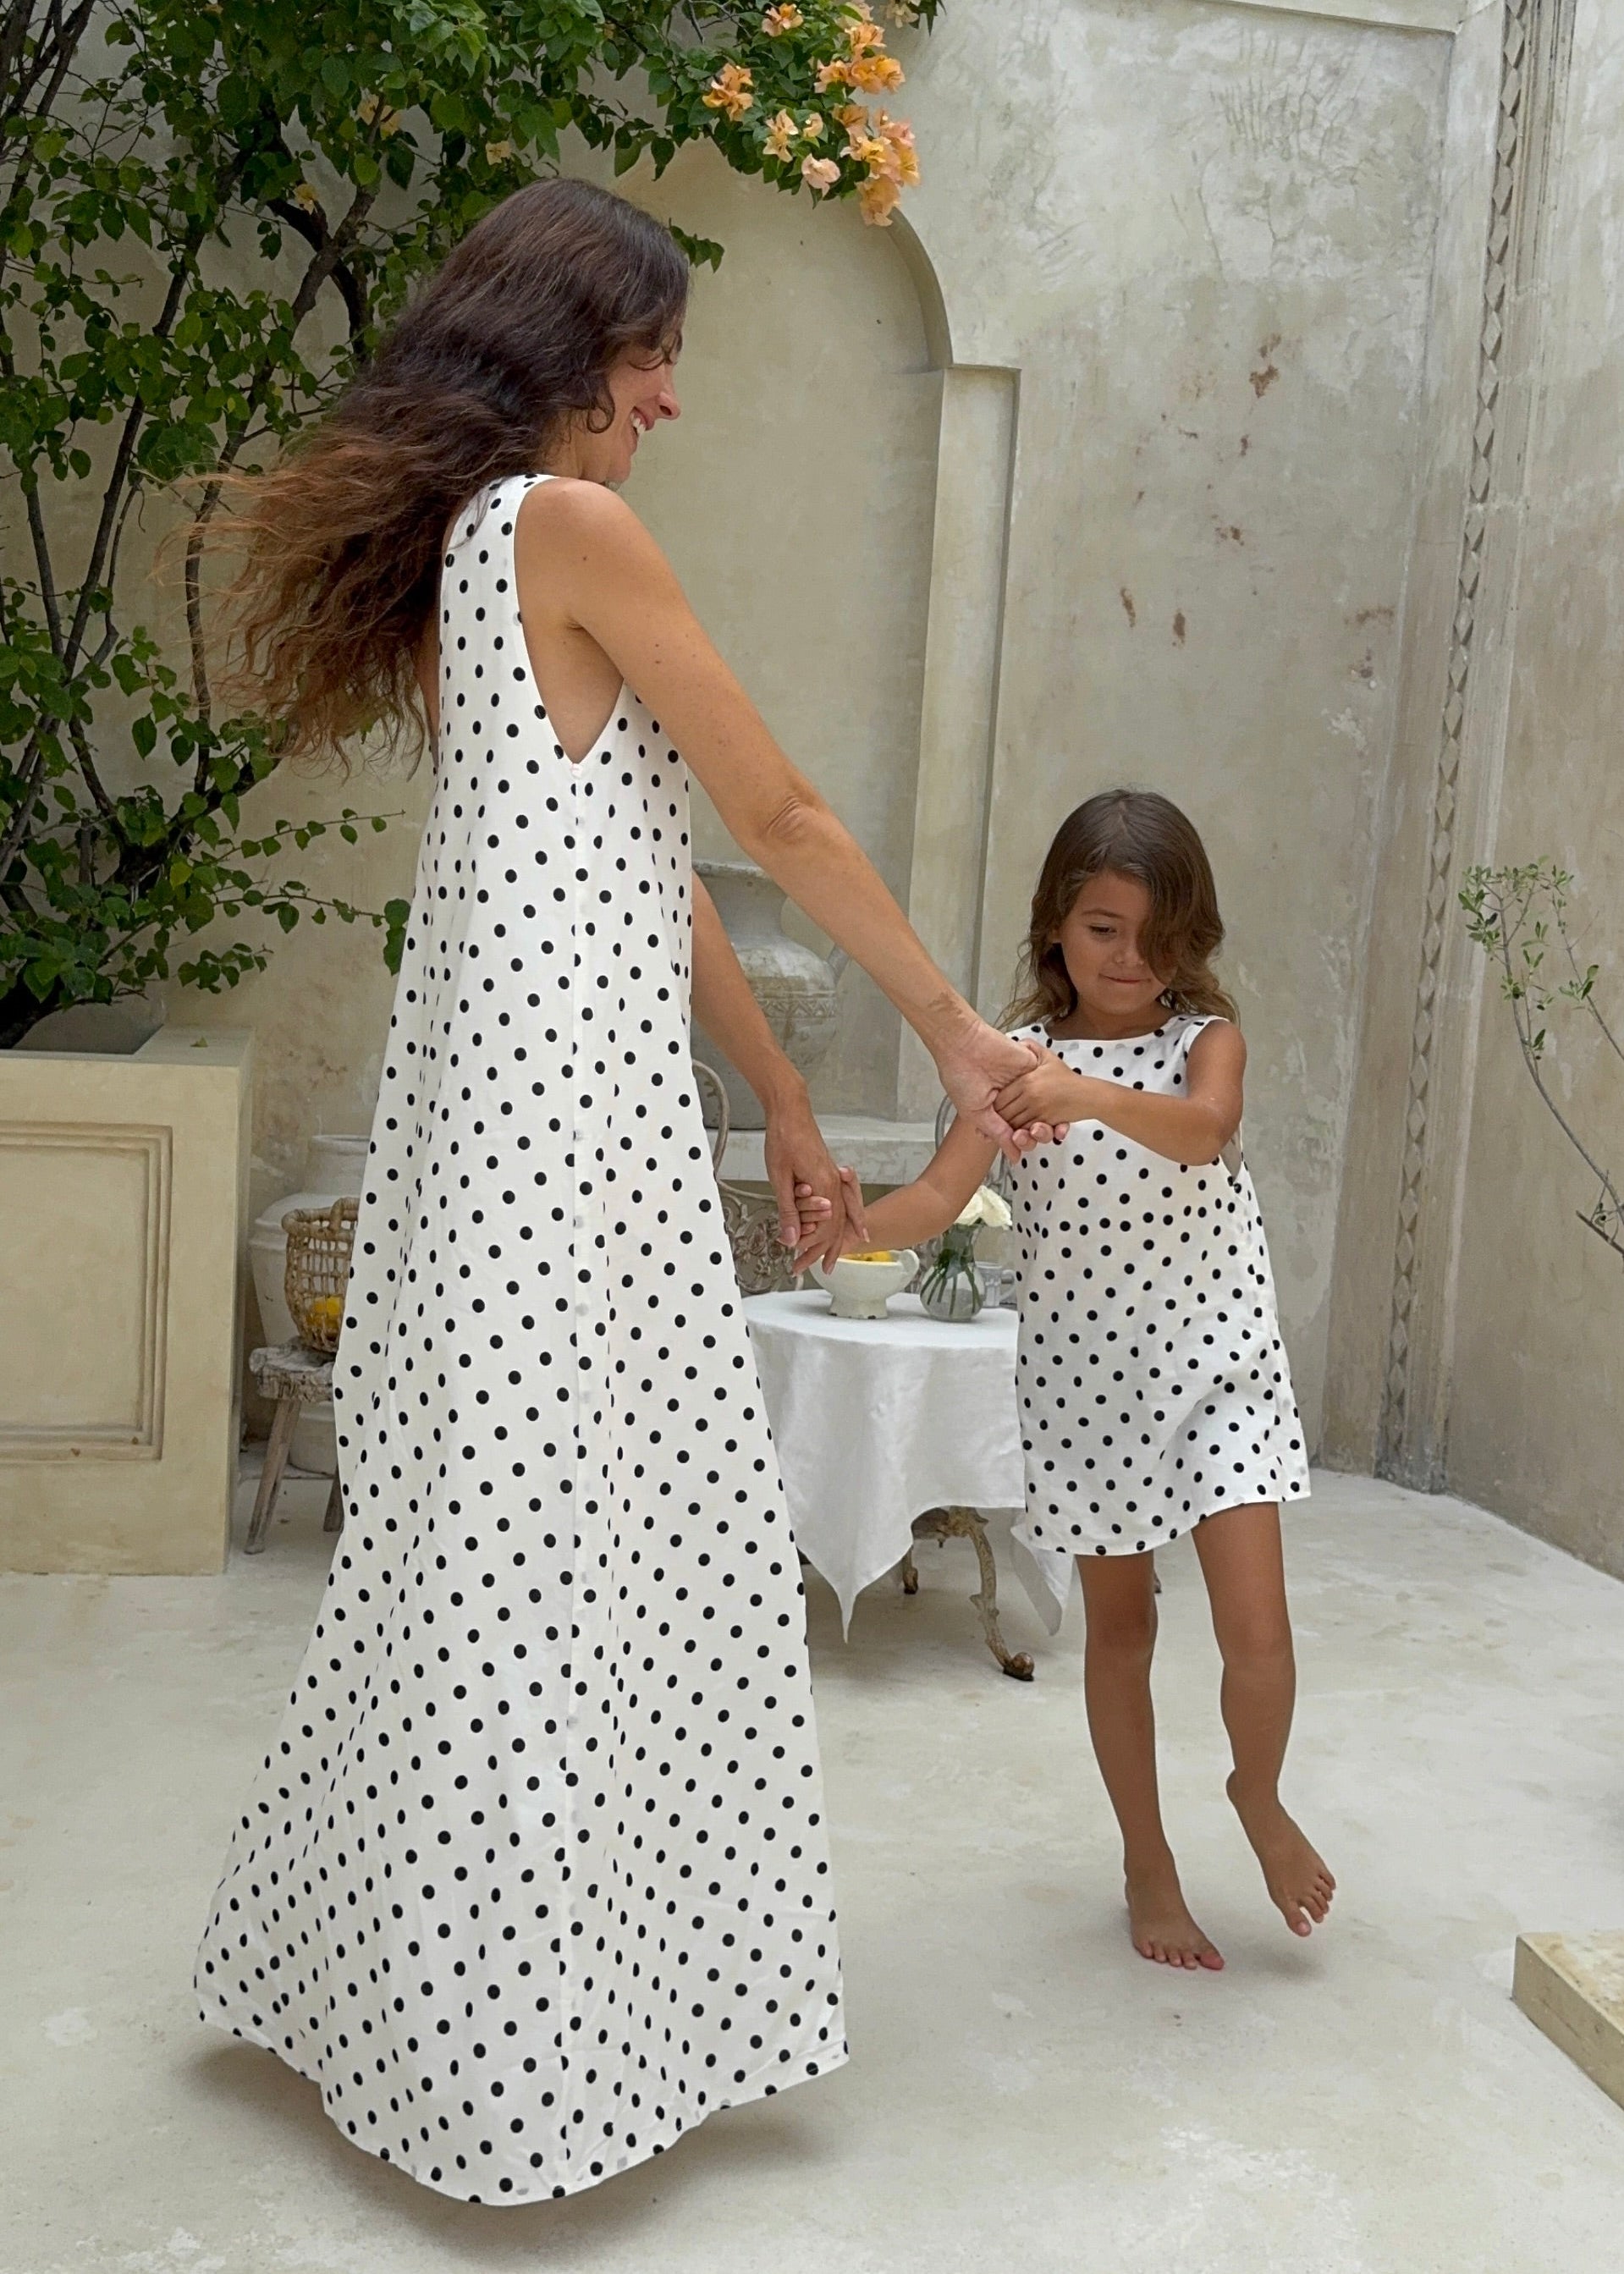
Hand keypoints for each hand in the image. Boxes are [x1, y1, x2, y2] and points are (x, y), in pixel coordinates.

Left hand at [762, 1088, 867, 1273]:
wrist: (790, 1110)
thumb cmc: (783, 1138)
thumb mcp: (780, 1178)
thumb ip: (788, 1211)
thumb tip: (791, 1238)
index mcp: (823, 1186)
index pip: (826, 1227)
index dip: (816, 1248)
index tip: (806, 1263)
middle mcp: (833, 1182)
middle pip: (839, 1222)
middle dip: (833, 1247)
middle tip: (828, 1268)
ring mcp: (833, 1175)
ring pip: (845, 1211)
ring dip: (844, 1232)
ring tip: (845, 1250)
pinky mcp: (828, 1169)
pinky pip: (843, 1198)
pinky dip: (848, 1212)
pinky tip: (847, 1217)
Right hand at [933, 1018, 1047, 1163]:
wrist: (964, 1047)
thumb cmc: (962, 1079)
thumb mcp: (978, 1114)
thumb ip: (999, 1135)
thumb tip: (1016, 1157)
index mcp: (999, 1110)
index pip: (1018, 1130)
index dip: (1024, 1140)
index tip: (1023, 1146)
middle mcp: (1015, 1098)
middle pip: (1035, 1122)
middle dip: (1037, 1135)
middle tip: (1029, 1135)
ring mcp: (1027, 1084)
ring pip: (1047, 1109)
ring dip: (1047, 1124)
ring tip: (1037, 1127)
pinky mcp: (1036, 1069)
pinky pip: (1053, 1087)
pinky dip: (1058, 1105)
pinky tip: (1056, 1116)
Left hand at [994, 1044, 1089, 1133]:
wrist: (1088, 1095)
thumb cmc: (1067, 1078)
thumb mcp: (1048, 1058)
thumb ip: (1031, 1047)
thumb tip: (1017, 1043)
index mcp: (1027, 1081)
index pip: (1000, 1097)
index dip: (995, 1103)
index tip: (995, 1104)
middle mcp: (1030, 1096)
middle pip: (1004, 1113)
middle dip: (999, 1118)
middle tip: (997, 1118)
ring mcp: (1038, 1111)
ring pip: (1014, 1125)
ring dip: (1010, 1127)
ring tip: (1008, 1124)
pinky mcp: (1046, 1123)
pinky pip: (1027, 1131)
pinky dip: (1022, 1132)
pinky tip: (1022, 1129)